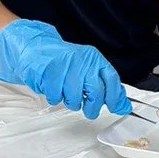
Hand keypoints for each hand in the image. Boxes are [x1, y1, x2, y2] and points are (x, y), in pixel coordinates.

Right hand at [0, 20, 130, 119]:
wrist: (36, 47)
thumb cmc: (63, 62)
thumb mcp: (88, 69)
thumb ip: (106, 86)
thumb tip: (122, 106)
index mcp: (93, 58)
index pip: (112, 79)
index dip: (115, 97)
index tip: (116, 108)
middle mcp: (81, 60)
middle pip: (96, 92)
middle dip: (93, 107)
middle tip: (89, 110)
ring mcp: (64, 65)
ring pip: (74, 97)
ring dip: (70, 101)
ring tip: (66, 92)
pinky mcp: (47, 71)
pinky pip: (55, 96)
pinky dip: (54, 97)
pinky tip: (53, 88)